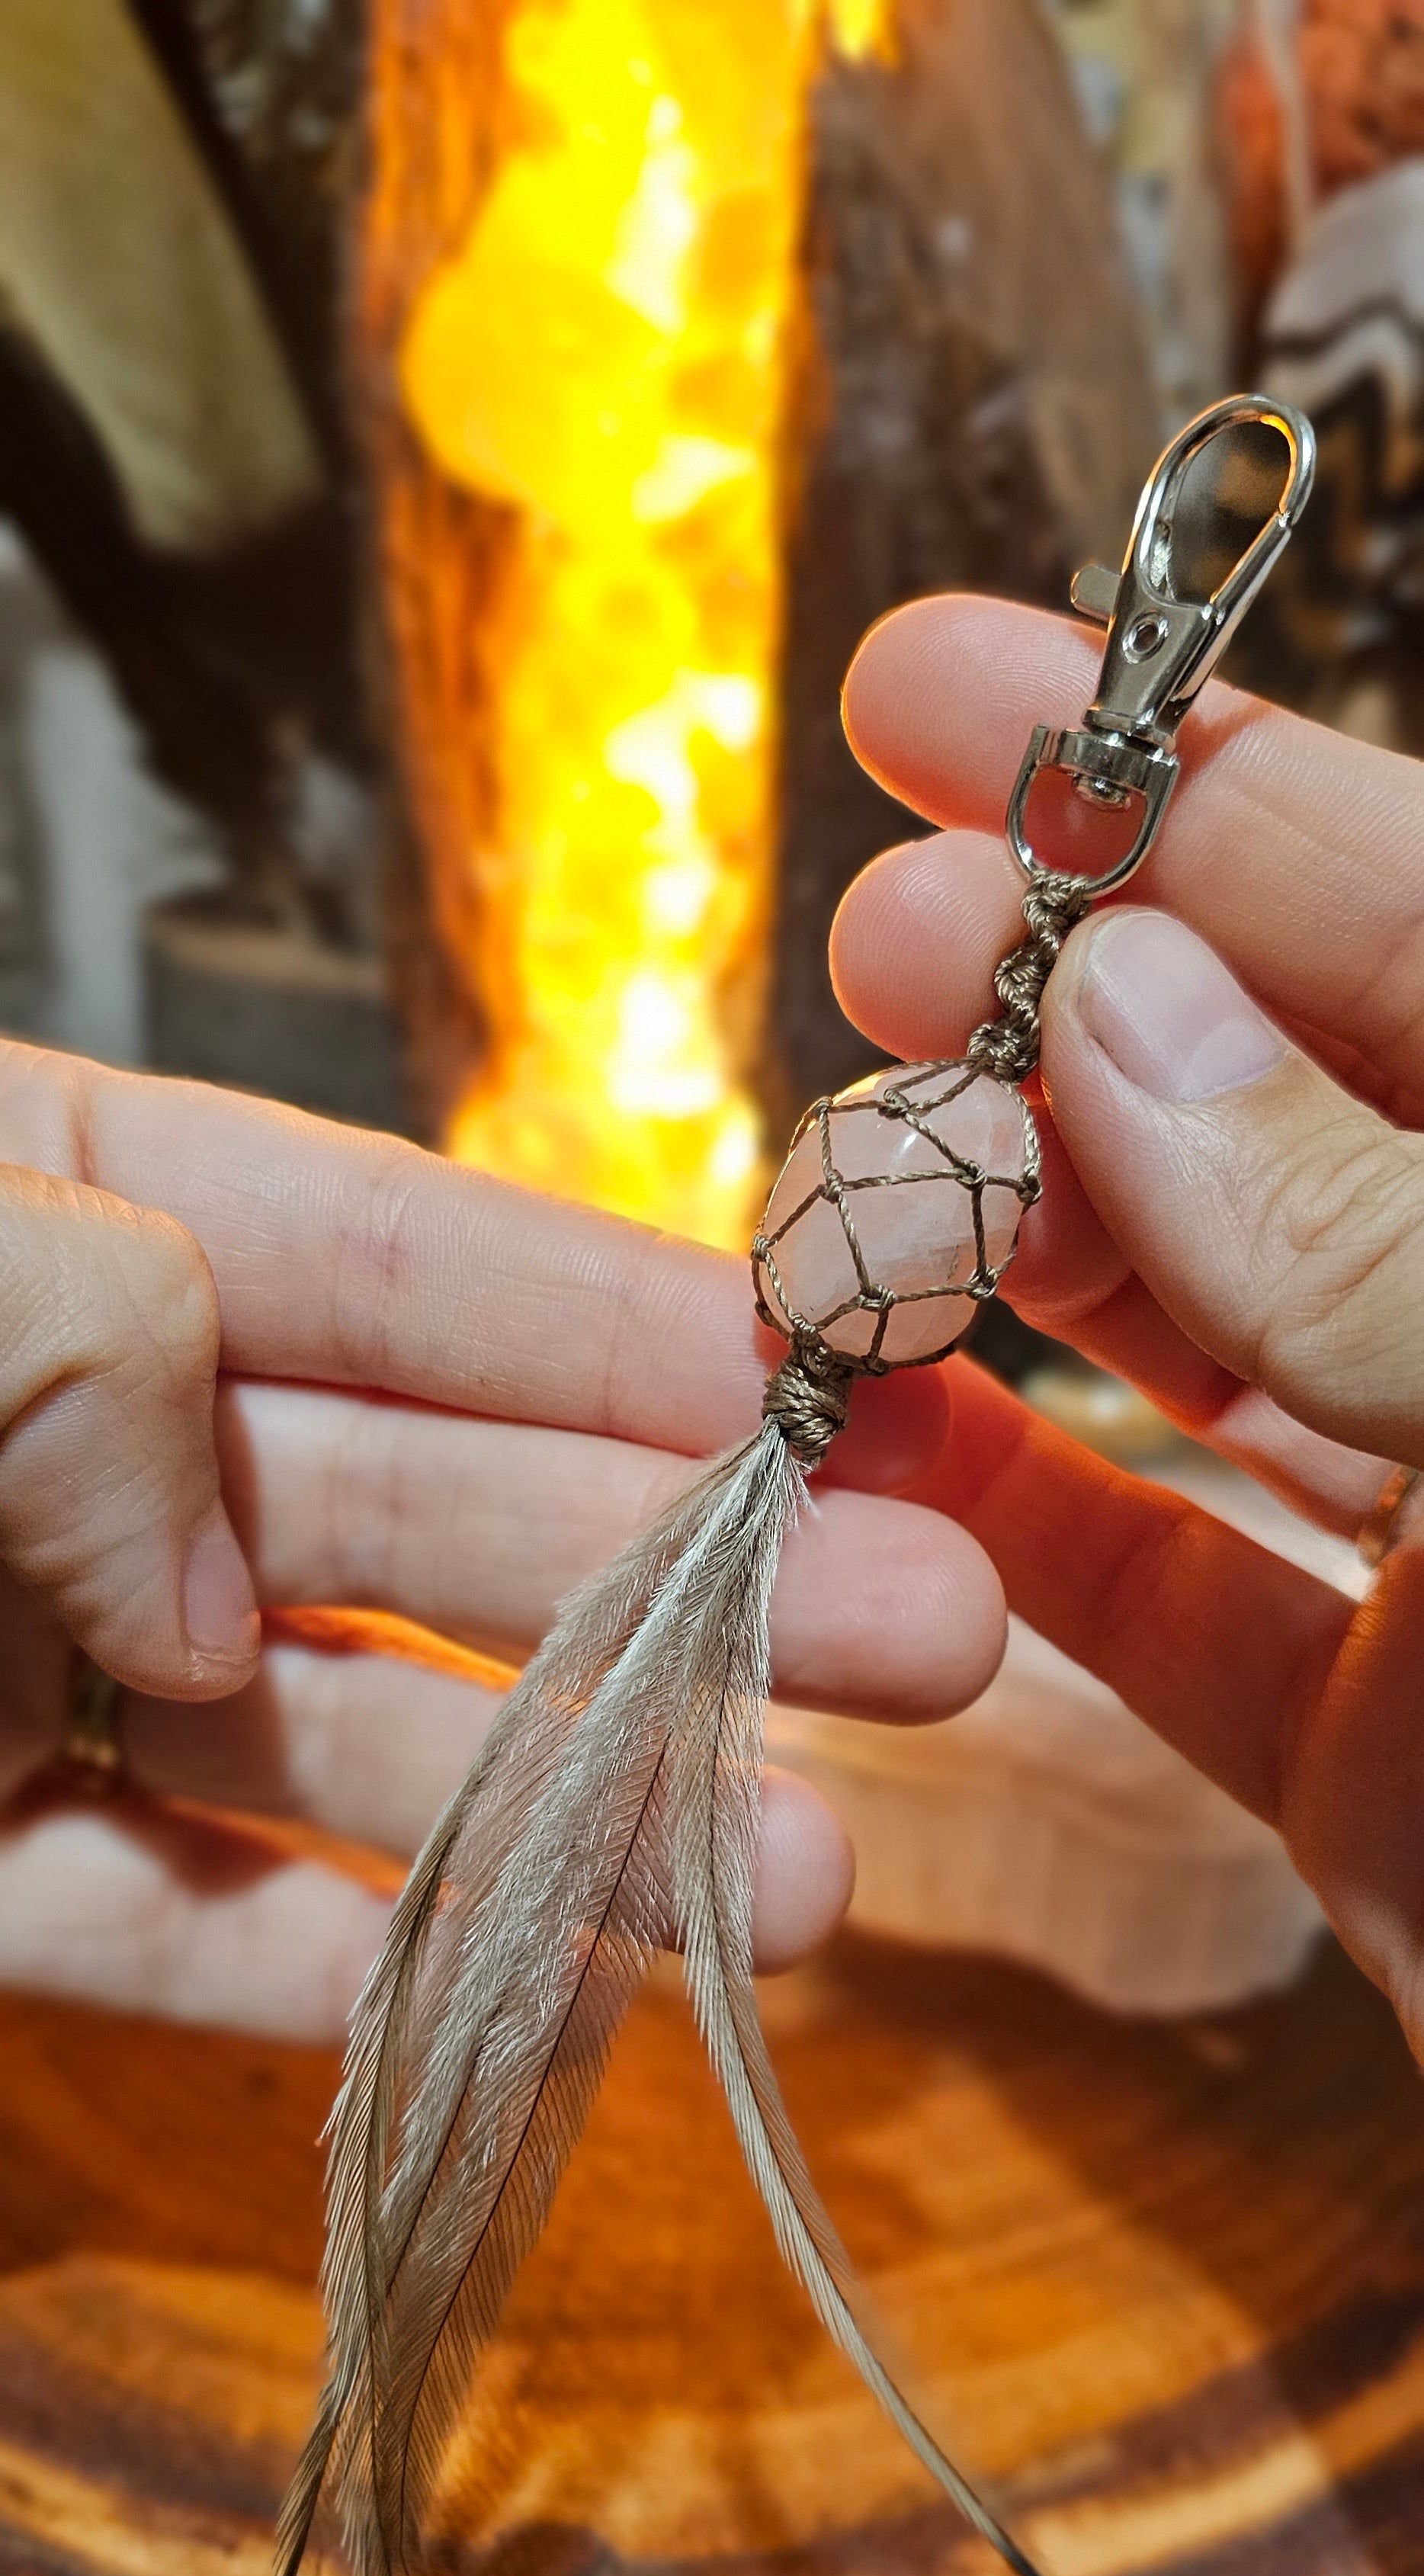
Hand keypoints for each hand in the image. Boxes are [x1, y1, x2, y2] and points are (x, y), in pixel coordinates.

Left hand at [0, 1040, 1004, 2038]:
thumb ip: (64, 1335)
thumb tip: (202, 1583)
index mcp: (47, 1228)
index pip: (368, 1257)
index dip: (611, 1324)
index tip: (834, 1387)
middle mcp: (67, 1447)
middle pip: (413, 1505)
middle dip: (677, 1575)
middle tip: (934, 1634)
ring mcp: (13, 1666)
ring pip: (332, 1734)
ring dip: (576, 1811)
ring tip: (804, 1885)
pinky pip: (163, 1929)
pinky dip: (343, 1973)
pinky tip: (544, 2004)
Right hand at [833, 593, 1423, 2049]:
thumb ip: (1378, 1235)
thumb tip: (1117, 1012)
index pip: (1418, 922)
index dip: (1183, 784)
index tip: (945, 685)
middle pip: (1278, 1108)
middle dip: (1054, 1009)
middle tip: (866, 952)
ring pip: (1201, 1335)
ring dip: (1005, 1253)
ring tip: (835, 1201)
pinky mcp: (1373, 1758)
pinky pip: (1167, 1594)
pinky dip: (1014, 1511)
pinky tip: (878, 1420)